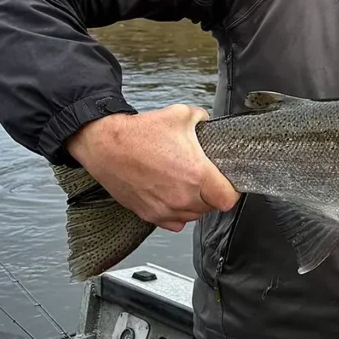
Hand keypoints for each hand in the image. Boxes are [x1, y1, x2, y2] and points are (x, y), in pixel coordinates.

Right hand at [65, 104, 239, 231]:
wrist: (106, 145)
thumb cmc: (140, 133)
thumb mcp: (182, 115)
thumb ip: (203, 120)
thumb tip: (209, 123)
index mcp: (197, 175)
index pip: (228, 198)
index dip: (232, 190)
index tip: (228, 183)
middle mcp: (183, 197)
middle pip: (212, 207)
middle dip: (212, 194)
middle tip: (206, 179)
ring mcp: (165, 209)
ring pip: (193, 216)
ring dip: (195, 204)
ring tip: (188, 186)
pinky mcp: (149, 214)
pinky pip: (174, 223)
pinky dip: (177, 214)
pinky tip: (174, 197)